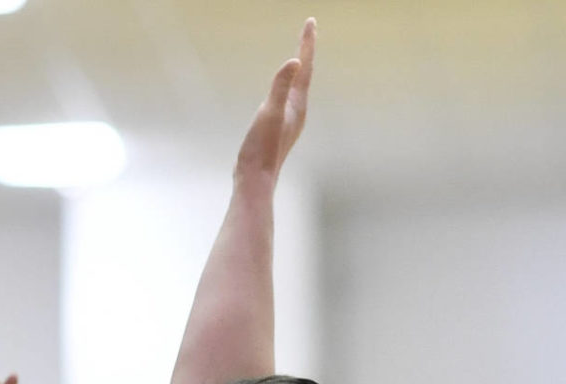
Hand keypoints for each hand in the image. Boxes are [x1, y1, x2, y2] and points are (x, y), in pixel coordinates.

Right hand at [234, 18, 315, 181]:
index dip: (307, 43)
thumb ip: (281, 86)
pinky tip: (283, 91)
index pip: (305, 67)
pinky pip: (287, 97)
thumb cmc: (261, 147)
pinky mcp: (278, 128)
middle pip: (305, 74)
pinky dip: (288, 84)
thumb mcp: (269, 112)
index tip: (310, 22)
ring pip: (297, 86)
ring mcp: (289, 120)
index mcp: (298, 105)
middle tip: (309, 30)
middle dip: (306, 51)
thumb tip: (295, 61)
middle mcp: (297, 111)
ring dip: (299, 68)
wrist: (255, 179)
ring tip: (301, 55)